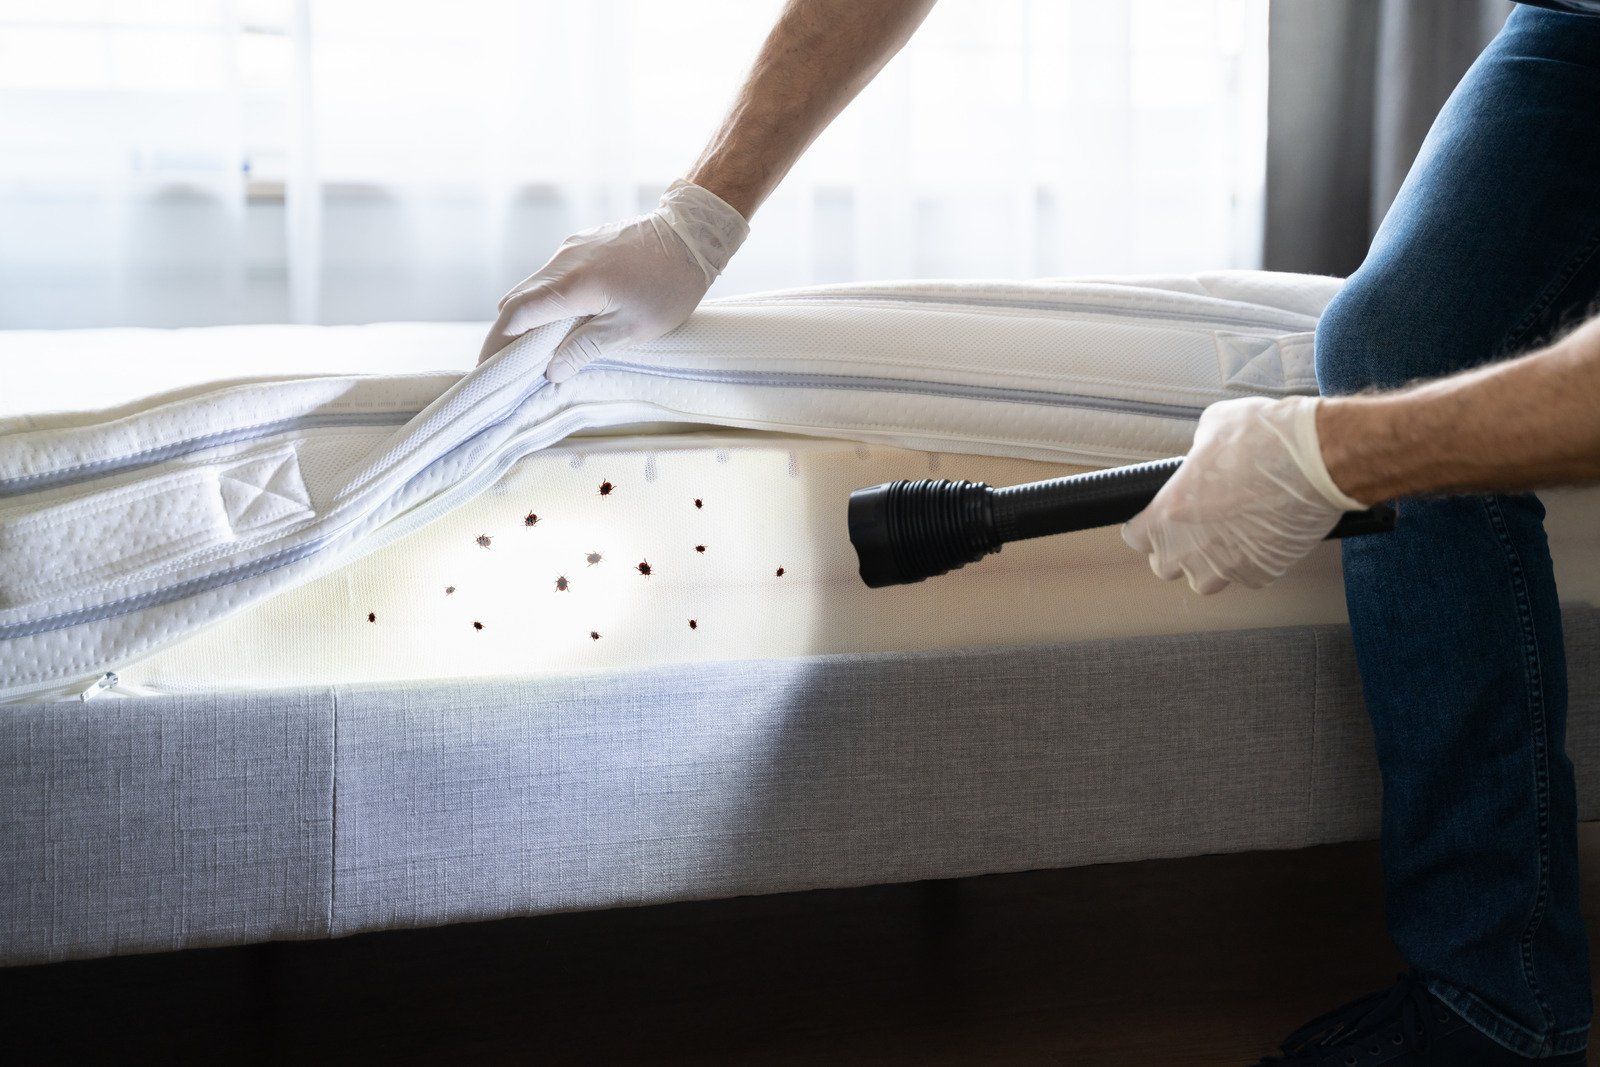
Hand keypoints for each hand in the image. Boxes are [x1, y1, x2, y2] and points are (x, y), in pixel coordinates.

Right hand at [480, 180, 748, 380]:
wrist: (692, 234)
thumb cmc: (670, 286)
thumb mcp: (633, 328)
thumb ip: (586, 348)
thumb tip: (551, 372)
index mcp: (575, 284)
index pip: (518, 316)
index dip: (499, 345)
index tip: (491, 370)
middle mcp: (564, 261)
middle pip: (517, 300)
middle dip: (508, 334)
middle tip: (507, 365)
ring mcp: (571, 247)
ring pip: (534, 285)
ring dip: (530, 315)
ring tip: (535, 347)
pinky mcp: (581, 242)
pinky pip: (552, 273)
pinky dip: (547, 297)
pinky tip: (562, 317)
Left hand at [1121, 396, 1366, 593]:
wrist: (1321, 457)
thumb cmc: (1266, 437)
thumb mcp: (1212, 428)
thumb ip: (1195, 456)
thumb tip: (1199, 461)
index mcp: (1171, 509)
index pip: (1136, 537)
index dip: (1144, 527)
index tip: (1154, 520)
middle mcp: (1194, 544)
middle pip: (1165, 567)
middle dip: (1174, 551)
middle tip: (1191, 530)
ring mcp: (1230, 563)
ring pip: (1203, 582)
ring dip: (1208, 565)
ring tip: (1224, 541)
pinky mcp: (1264, 571)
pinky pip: (1245, 577)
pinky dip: (1248, 564)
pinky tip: (1258, 541)